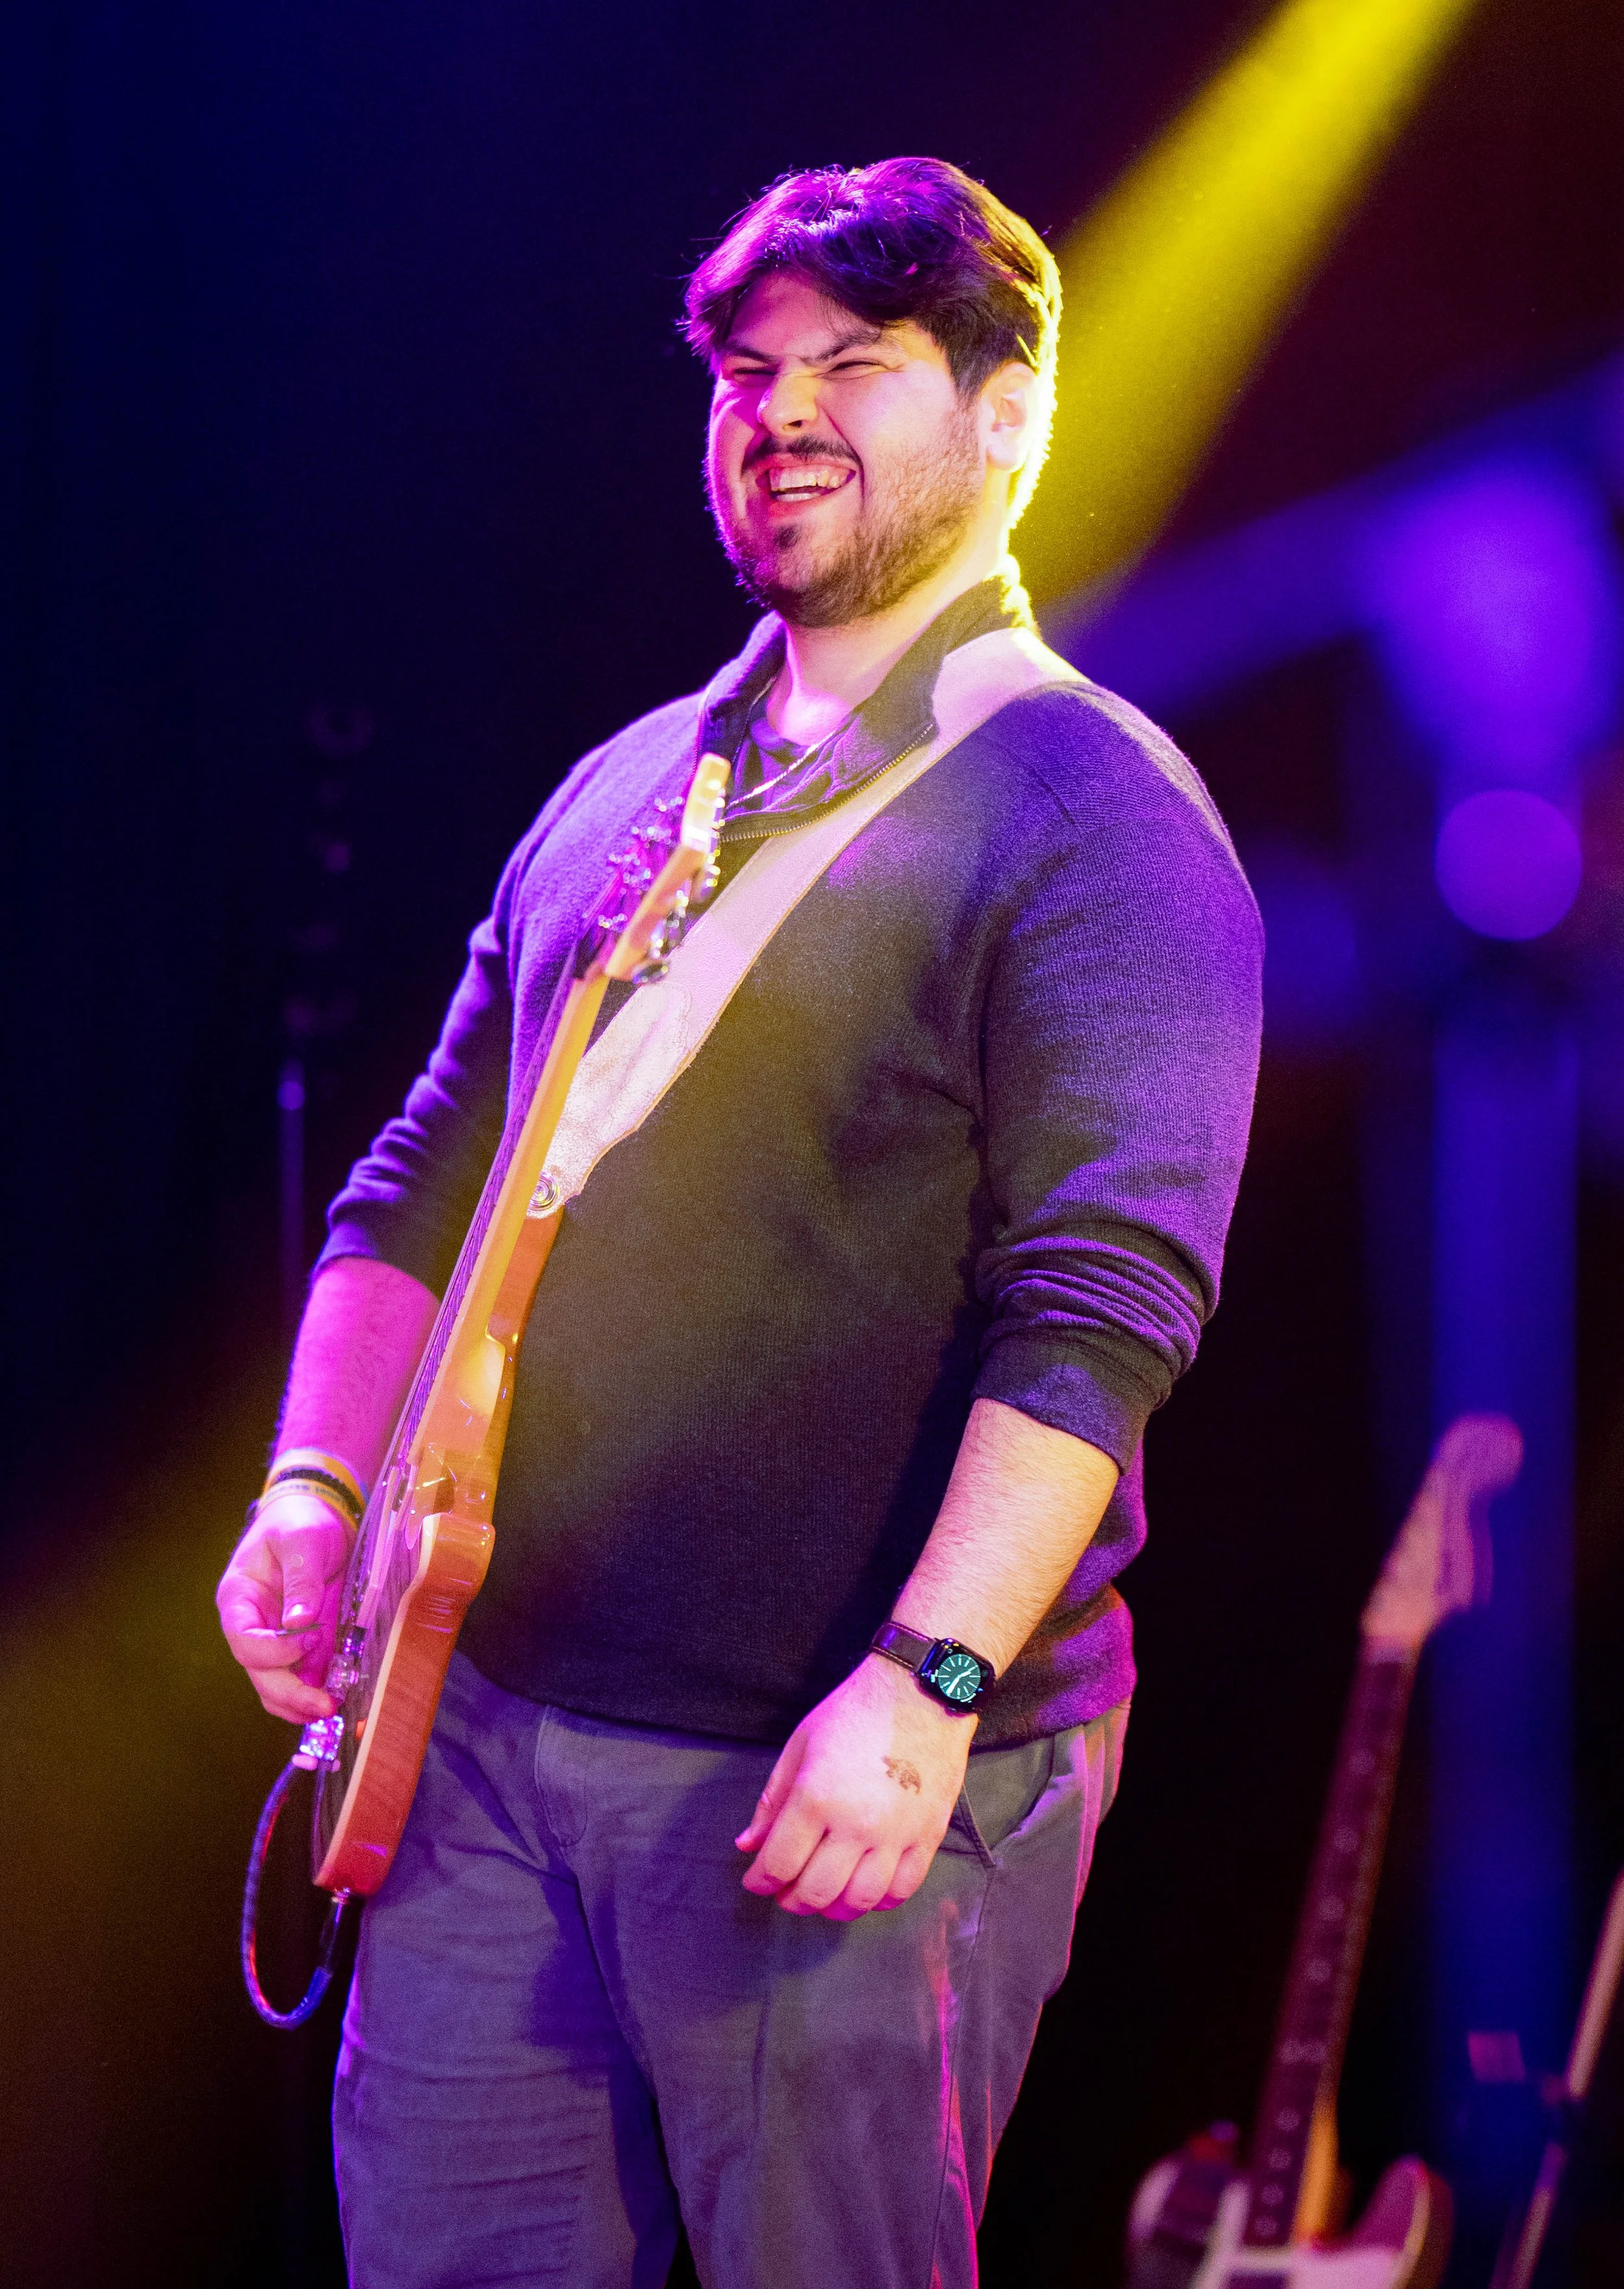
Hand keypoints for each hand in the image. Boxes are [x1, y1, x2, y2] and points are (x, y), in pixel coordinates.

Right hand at [216, 1491, 353, 1724]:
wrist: (317, 1515)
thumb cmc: (299, 1521)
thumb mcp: (302, 1541)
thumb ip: (300, 1580)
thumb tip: (298, 1624)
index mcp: (239, 1599)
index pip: (244, 1640)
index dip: (273, 1651)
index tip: (308, 1638)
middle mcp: (254, 1625)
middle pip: (260, 1673)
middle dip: (290, 1693)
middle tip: (325, 1706)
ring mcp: (277, 1638)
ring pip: (277, 1685)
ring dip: (301, 1702)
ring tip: (331, 1710)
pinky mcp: (304, 1643)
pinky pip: (304, 1676)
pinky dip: (318, 1690)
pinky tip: (338, 1697)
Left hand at [736, 1654, 974, 1920]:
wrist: (918, 1692)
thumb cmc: (853, 1712)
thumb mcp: (800, 1746)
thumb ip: (772, 1801)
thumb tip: (747, 1845)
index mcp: (816, 1797)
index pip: (779, 1864)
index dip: (761, 1881)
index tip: (757, 1880)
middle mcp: (856, 1824)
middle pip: (817, 1891)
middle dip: (793, 1900)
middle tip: (786, 1892)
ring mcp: (896, 1834)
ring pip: (860, 1900)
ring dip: (834, 1909)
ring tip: (824, 1898)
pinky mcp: (929, 1836)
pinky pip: (903, 1889)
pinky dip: (880, 1901)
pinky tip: (865, 1891)